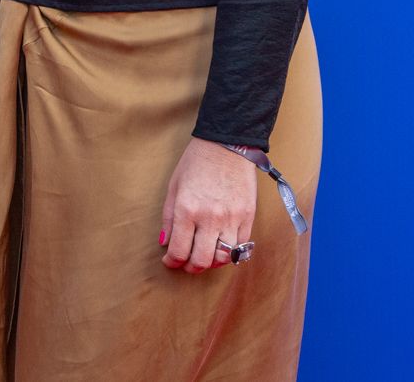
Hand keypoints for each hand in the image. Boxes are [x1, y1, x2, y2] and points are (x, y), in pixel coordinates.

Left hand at [160, 137, 257, 273]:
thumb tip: (165, 241)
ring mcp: (232, 219)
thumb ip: (168, 217)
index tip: (170, 261)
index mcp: (187, 210)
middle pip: (202, 261)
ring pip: (223, 258)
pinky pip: (241, 247)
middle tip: (186, 264)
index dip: (172, 262)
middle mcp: (210, 218)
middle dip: (191, 267)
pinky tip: (221, 247)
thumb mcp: (174, 186)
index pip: (179, 250)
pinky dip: (230, 253)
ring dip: (212, 263)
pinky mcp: (248, 217)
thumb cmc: (196, 162)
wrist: (227, 145)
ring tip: (204, 256)